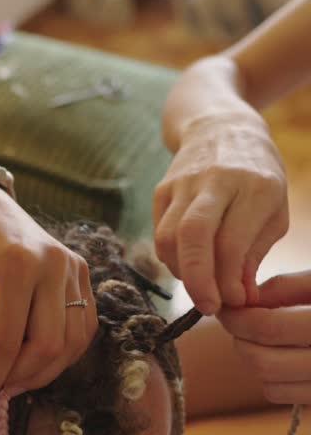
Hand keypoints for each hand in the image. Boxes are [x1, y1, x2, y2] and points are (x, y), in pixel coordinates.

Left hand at [0, 171, 97, 409]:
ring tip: (10, 381)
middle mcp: (54, 265)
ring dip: (42, 372)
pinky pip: (82, 328)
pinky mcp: (82, 274)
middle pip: (48, 345)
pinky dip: (62, 353)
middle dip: (17, 378)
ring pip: (71, 342)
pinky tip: (34, 362)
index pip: (8, 339)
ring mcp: (74, 269)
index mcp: (16, 263)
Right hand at [153, 112, 287, 314]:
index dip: (230, 281)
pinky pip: (160, 233)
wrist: (221, 127)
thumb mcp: (274, 211)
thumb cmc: (258, 176)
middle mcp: (216, 181)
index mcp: (255, 186)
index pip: (232, 243)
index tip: (235, 300)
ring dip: (183, 272)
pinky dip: (172, 258)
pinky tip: (189, 264)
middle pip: (194, 236)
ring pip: (170, 238)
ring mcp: (183, 183)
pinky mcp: (162, 189)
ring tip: (201, 284)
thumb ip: (255, 254)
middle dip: (198, 280)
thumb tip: (239, 298)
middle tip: (208, 307)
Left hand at [219, 272, 310, 403]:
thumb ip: (289, 287)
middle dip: (241, 340)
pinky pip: (283, 396)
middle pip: (262, 362)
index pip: (269, 328)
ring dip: (254, 360)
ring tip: (261, 338)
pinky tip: (283, 356)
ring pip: (269, 384)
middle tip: (239, 322)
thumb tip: (245, 301)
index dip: (238, 317)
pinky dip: (272, 378)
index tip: (228, 307)